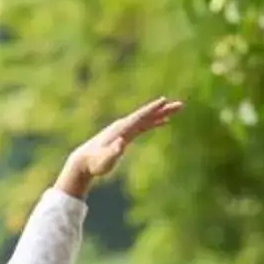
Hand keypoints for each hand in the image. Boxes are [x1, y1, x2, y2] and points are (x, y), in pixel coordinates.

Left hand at [58, 96, 182, 195]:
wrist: (83, 162)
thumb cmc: (94, 163)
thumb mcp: (104, 160)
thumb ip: (113, 152)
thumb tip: (121, 143)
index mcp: (121, 129)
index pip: (140, 116)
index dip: (152, 109)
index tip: (164, 101)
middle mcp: (123, 126)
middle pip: (146, 115)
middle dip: (163, 109)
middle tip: (180, 104)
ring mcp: (124, 129)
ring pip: (146, 119)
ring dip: (161, 114)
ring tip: (176, 109)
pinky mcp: (125, 135)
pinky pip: (143, 126)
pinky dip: (154, 122)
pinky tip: (164, 122)